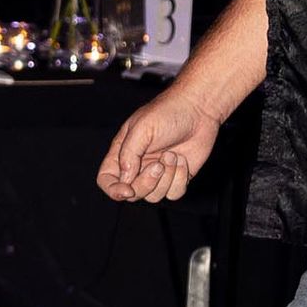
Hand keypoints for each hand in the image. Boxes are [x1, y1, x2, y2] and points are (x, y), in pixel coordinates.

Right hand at [97, 86, 220, 203]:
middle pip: (132, 193)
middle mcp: (138, 166)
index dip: (113, 190)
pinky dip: (179, 179)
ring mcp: (158, 173)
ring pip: (154, 196)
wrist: (199, 110)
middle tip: (158, 165)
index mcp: (123, 153)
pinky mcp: (177, 177)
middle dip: (146, 183)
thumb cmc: (167, 113)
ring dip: (166, 178)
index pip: (107, 179)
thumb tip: (125, 179)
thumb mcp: (142, 128)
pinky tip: (182, 160)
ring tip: (173, 155)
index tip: (128, 190)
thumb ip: (128, 154)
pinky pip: (173, 193)